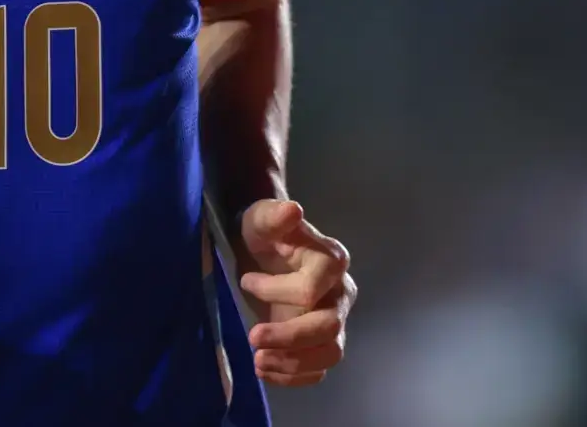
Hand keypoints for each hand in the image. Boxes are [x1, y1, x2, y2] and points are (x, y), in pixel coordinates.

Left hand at [235, 199, 355, 387]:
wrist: (262, 251)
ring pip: (330, 353)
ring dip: (294, 363)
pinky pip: (318, 370)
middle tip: (252, 337)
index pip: (311, 288)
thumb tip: (292, 210)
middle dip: (290, 337)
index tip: (246, 280)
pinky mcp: (321, 343)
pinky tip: (265, 370)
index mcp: (331, 260)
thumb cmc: (263, 233)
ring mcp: (334, 320)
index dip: (276, 290)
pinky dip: (293, 377)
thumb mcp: (261, 219)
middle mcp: (340, 293)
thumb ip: (275, 216)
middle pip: (329, 326)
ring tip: (258, 361)